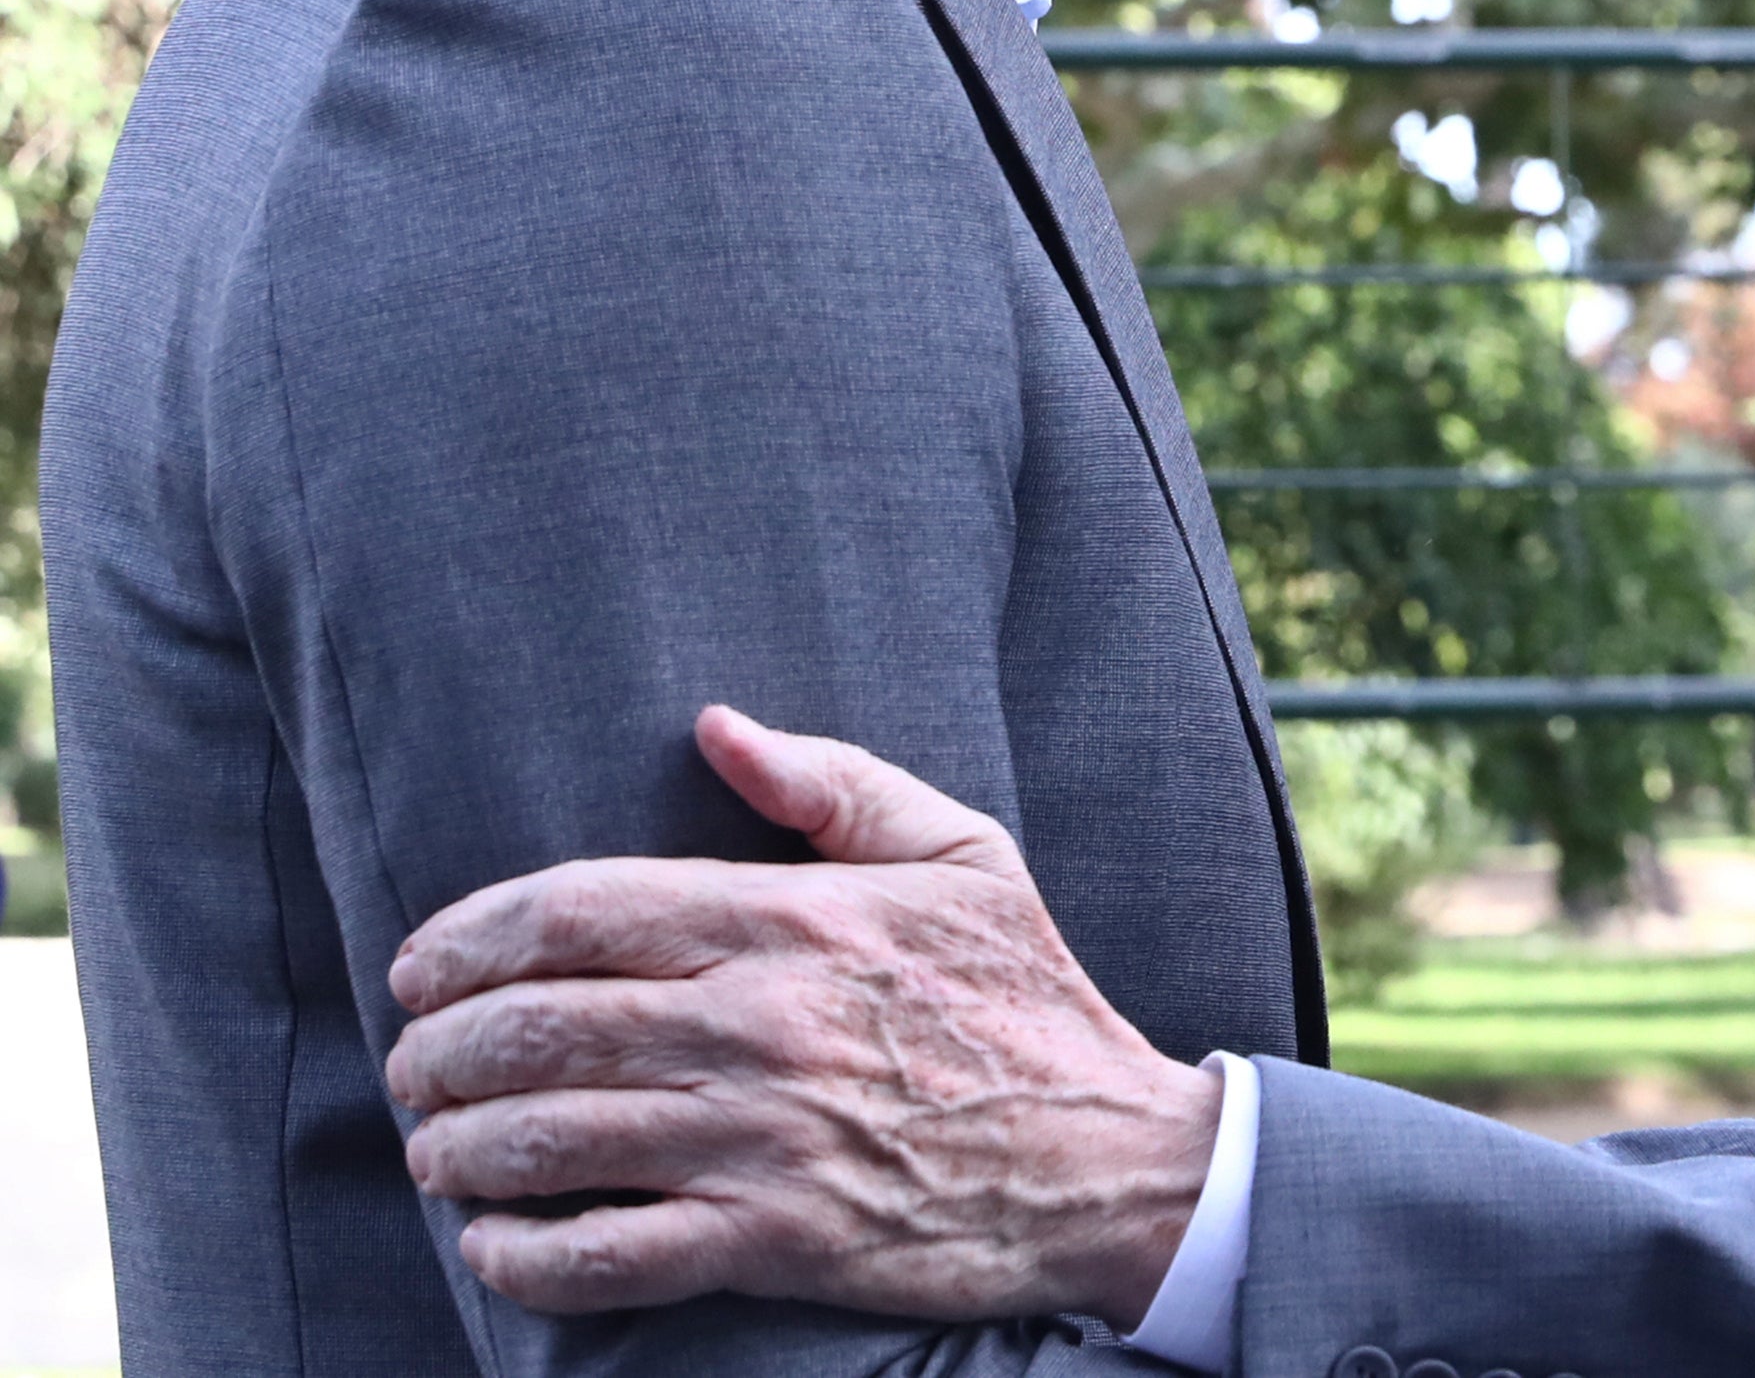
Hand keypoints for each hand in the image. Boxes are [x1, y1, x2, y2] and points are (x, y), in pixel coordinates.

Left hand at [385, 706, 1217, 1325]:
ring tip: (437, 1149)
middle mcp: (761, 1024)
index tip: (419, 966)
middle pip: (536, 1026)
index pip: (577, 911)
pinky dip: (524, 1256)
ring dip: (460, 1149)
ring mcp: (762, 1139)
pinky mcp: (774, 1241)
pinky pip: (606, 1257)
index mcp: (795, 919)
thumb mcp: (963, 856)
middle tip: (414, 1064)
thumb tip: (715, 726)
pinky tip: (496, 1242)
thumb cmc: (1026, 999)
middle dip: (440, 1048)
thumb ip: (837, 783)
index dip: (467, 936)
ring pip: (549, 1139)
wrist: (1111, 1156)